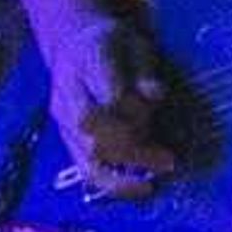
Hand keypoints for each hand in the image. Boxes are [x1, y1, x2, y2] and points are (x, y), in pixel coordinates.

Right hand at [45, 0, 181, 197]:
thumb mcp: (135, 43)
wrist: (73, 42)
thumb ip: (145, 69)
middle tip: (168, 160)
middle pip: (94, 129)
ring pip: (86, 154)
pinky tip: (138, 189)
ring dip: (123, 173)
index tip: (159, 111)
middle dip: (133, 149)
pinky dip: (112, 183)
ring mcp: (63, 118)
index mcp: (87, 60)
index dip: (132, 108)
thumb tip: (155, 95)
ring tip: (153, 183)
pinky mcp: (66, 137)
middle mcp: (68, 93)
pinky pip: (85, 168)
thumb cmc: (113, 42)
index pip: (107, 92)